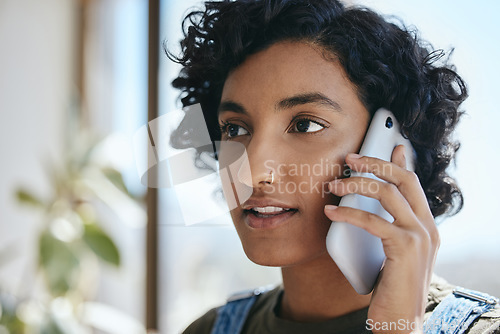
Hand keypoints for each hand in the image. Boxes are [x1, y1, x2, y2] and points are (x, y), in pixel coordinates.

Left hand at [324, 145, 438, 333]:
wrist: (401, 321)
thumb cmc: (391, 287)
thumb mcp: (393, 252)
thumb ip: (388, 227)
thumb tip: (367, 207)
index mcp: (426, 225)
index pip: (414, 183)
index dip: (400, 162)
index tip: (390, 144)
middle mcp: (427, 227)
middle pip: (403, 179)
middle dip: (375, 163)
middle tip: (350, 158)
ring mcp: (419, 237)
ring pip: (387, 194)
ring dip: (356, 186)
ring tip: (333, 186)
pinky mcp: (405, 249)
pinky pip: (373, 221)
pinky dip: (348, 214)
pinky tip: (331, 213)